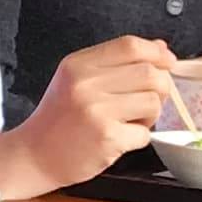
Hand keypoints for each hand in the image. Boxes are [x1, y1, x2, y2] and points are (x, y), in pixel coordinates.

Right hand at [24, 35, 173, 186]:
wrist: (33, 156)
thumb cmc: (59, 119)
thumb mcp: (77, 80)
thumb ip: (116, 63)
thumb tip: (160, 49)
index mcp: (78, 65)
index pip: (130, 46)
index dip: (156, 53)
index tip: (167, 63)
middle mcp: (85, 84)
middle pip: (149, 73)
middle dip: (160, 88)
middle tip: (146, 101)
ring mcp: (96, 111)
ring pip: (153, 102)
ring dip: (150, 115)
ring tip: (130, 121)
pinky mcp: (107, 137)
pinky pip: (145, 133)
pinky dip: (138, 138)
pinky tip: (119, 139)